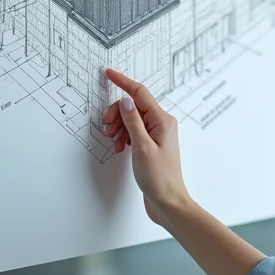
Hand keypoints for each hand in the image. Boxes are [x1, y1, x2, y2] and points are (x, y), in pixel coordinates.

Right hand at [101, 68, 190, 227]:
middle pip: (134, 106)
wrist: (168, 201)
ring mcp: (157, 134)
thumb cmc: (159, 178)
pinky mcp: (151, 144)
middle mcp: (162, 124)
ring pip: (132, 119)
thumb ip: (133, 121)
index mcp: (163, 120)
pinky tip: (120, 147)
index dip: (122, 82)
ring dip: (119, 127)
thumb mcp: (141, 147)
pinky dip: (124, 136)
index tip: (108, 73)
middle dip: (116, 113)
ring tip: (114, 142)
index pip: (140, 93)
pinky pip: (134, 131)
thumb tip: (125, 101)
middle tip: (107, 128)